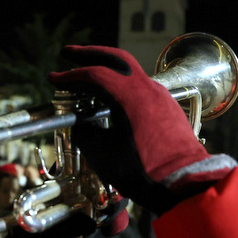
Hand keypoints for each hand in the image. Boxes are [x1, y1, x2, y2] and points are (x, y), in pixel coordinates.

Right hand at [48, 45, 235, 212]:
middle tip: (69, 53)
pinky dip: (123, 84)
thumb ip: (86, 134)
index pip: (95, 75)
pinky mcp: (168, 108)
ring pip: (131, 71)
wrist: (183, 183)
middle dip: (90, 54)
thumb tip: (81, 127)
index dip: (71, 76)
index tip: (54, 79)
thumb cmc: (143, 170)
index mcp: (129, 96)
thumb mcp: (103, 155)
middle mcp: (147, 89)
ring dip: (108, 68)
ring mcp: (161, 97)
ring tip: (90, 74)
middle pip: (116, 59)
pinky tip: (114, 97)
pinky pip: (142, 87)